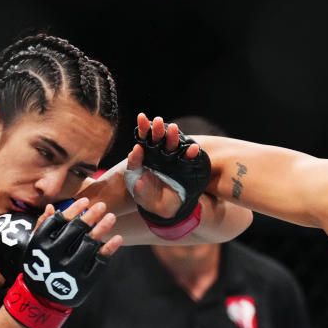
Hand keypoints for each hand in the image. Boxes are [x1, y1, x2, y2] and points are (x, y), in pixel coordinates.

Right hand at [0, 198, 120, 327]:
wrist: (42, 298)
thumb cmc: (40, 266)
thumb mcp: (35, 247)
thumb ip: (42, 227)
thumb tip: (52, 208)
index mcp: (41, 245)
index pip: (58, 222)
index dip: (72, 210)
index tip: (84, 201)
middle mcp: (55, 257)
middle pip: (76, 230)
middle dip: (90, 215)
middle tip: (102, 205)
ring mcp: (70, 270)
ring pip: (89, 244)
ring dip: (102, 228)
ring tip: (111, 217)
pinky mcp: (83, 282)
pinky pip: (99, 262)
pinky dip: (109, 249)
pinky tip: (118, 238)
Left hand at [126, 112, 209, 228]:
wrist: (162, 209)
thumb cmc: (147, 198)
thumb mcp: (137, 187)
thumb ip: (134, 168)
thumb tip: (135, 150)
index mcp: (145, 158)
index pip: (143, 140)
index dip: (143, 129)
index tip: (142, 118)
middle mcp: (158, 156)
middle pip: (158, 139)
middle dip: (158, 130)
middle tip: (158, 121)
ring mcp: (171, 160)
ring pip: (172, 145)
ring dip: (173, 137)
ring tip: (173, 129)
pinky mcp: (183, 167)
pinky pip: (187, 159)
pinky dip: (191, 153)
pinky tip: (194, 149)